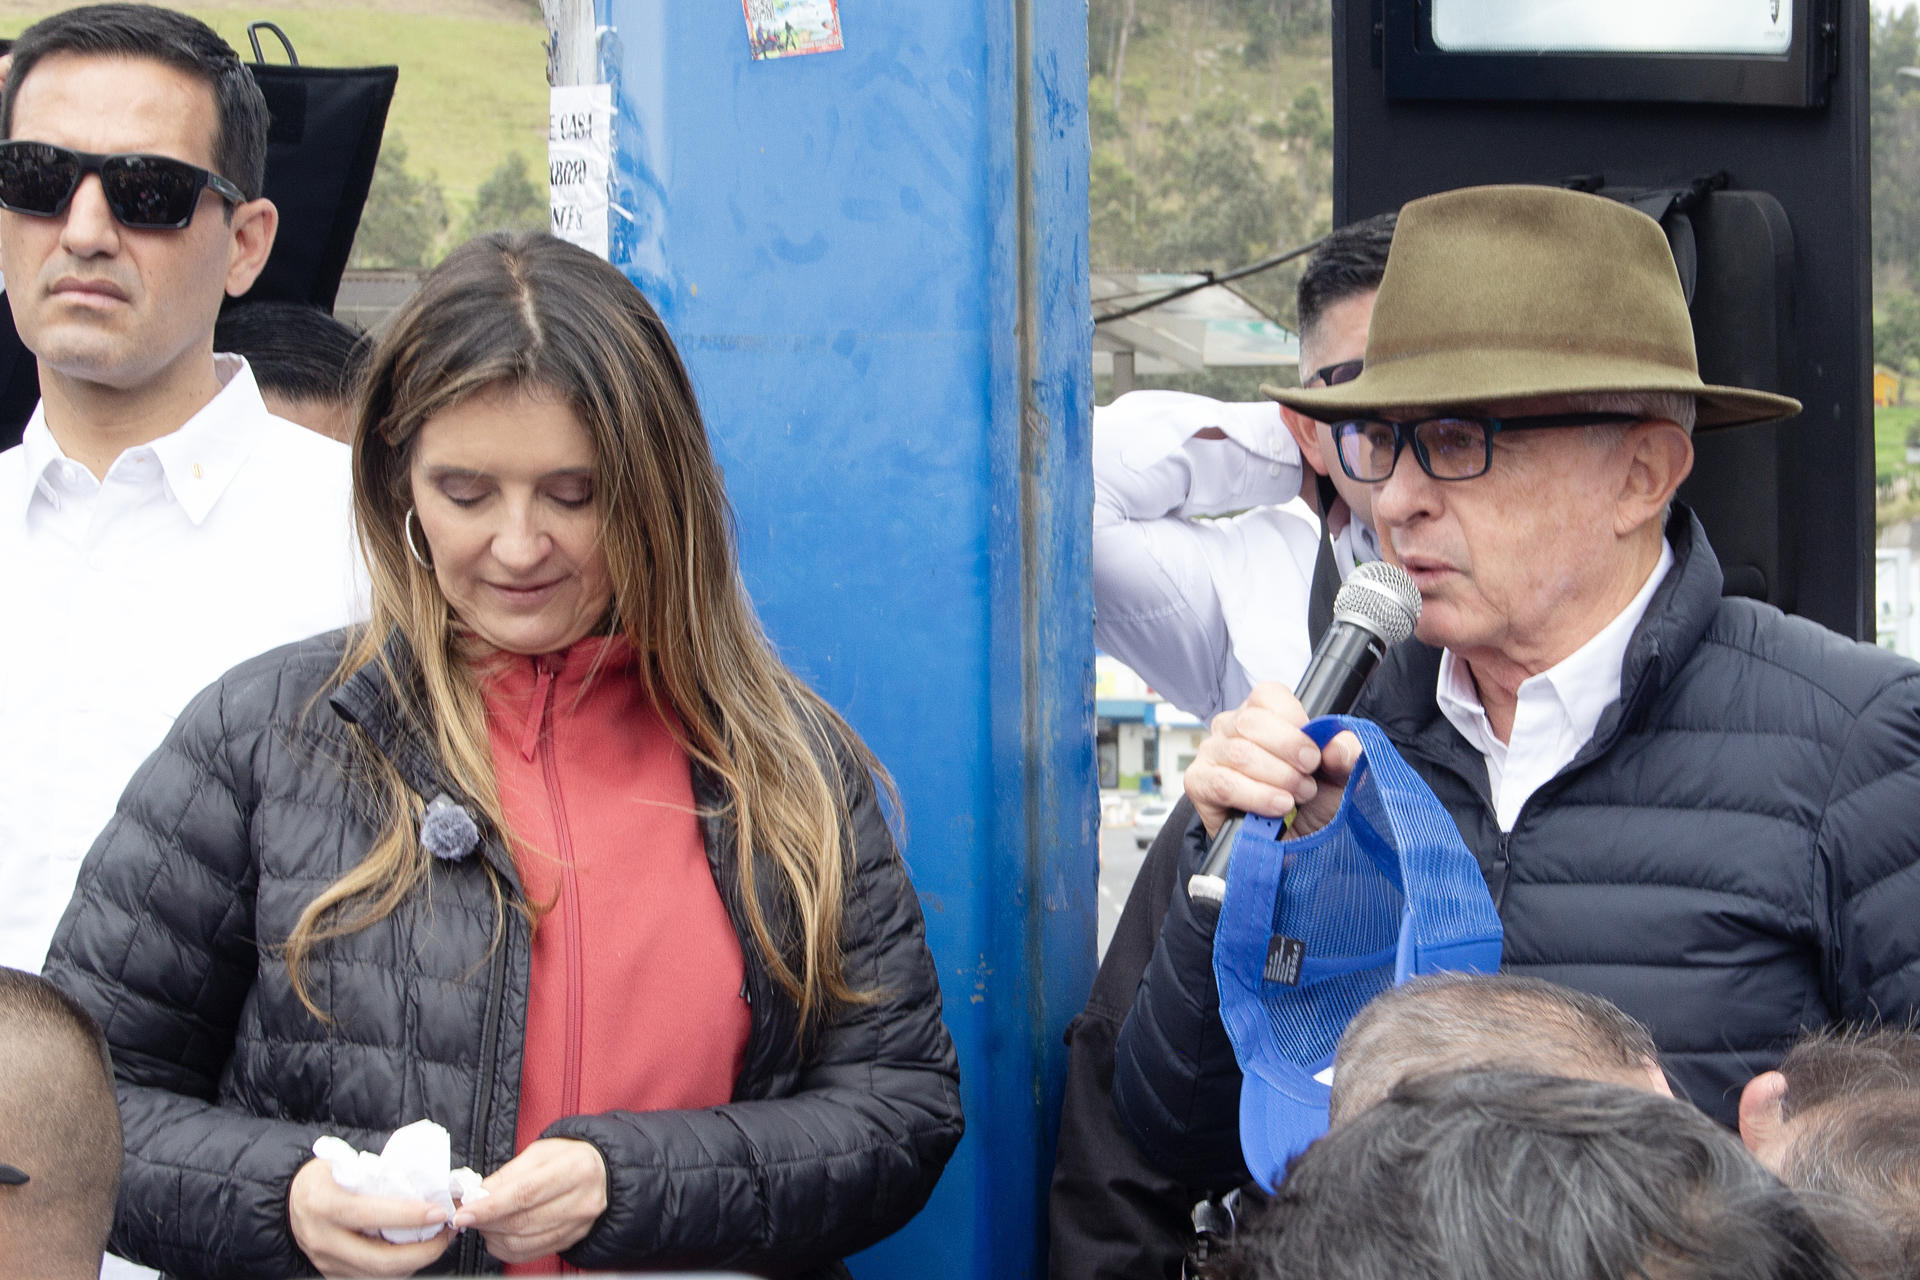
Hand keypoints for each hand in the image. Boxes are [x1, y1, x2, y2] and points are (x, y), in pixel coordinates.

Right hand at [289, 1157, 452, 1277]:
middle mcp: (323, 1239)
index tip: (440, 1211)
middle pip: (379, 1260)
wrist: (290, 1200)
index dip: (410, 1216)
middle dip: (422, 1251)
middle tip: (448, 1232)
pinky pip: (372, 1278)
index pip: (371, 1215)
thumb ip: (380, 1175)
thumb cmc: (325, 1177)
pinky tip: (417, 1251)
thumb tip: (429, 1181)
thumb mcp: (344, 1165)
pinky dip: (400, 1268)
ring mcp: (326, 1262)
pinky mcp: (332, 1274)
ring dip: (416, 1262)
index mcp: (324, 1204)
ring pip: (379, 1275)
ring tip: (440, 1240)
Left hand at [454, 1137, 607, 1263]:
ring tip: (483, 1221)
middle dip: (486, 1221)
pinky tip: (498, 1235)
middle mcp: (581, 1201)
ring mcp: (578, 1225)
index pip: (525, 1193)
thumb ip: (508, 1174)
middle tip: (468, 1215)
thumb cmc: (571, 1157)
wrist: (605, 1172)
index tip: (465, 1212)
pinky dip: (506, 1248)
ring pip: (523, 1241)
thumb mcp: (542, 1152)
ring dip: (493, 1235)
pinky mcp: (571, 1240)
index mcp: (575, 1169)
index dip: (490, 1206)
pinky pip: (530, 1253)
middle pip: (522, 1221)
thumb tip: (477, 1195)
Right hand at [1184, 683, 1360, 838]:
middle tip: (1307, 781)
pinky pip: (1223, 783)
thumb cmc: (1309, 803)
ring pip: (1239, 753)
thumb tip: (1336, 746)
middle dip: (1288, 754)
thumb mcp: (1338, 778)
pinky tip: (1277, 808)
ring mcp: (1211, 753)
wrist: (1290, 845)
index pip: (1267, 696)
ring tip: (1295, 798)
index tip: (1313, 754)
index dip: (1293, 723)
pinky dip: (1257, 796)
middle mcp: (1231, 726)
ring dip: (1276, 779)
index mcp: (1262, 713)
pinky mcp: (1198, 783)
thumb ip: (1345, 756)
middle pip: (1251, 722)